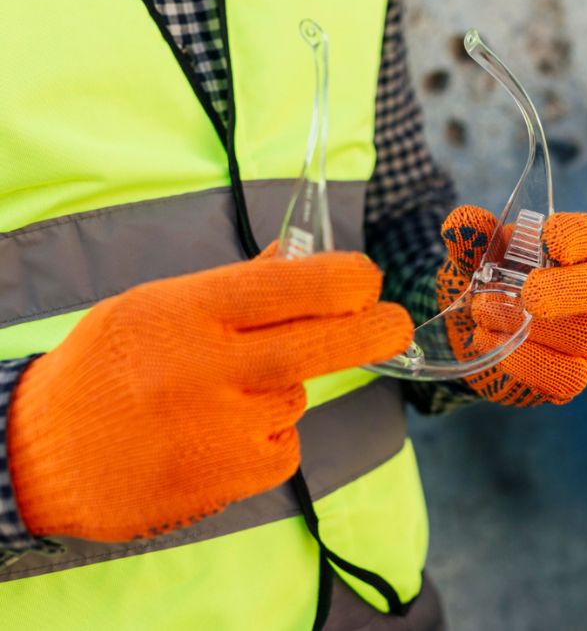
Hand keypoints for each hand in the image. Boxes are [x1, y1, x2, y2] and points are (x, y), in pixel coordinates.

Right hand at [7, 251, 411, 541]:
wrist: (43, 458)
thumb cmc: (105, 370)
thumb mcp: (155, 307)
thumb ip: (232, 286)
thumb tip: (297, 257)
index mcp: (188, 311)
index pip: (290, 285)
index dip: (345, 281)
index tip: (368, 280)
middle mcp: (209, 368)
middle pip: (321, 343)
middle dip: (373, 330)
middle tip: (395, 324)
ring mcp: (223, 427)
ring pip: (298, 396)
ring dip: (281, 391)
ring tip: (219, 399)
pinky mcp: (233, 477)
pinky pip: (286, 445)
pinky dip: (268, 438)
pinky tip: (219, 437)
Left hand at [438, 206, 586, 405]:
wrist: (477, 335)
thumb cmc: (491, 285)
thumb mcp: (475, 260)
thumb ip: (471, 240)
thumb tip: (462, 221)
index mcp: (579, 251)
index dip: (576, 236)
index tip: (546, 236)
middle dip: (570, 289)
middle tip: (529, 293)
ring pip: (583, 333)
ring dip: (529, 325)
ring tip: (483, 312)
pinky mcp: (576, 373)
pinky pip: (566, 374)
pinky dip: (527, 362)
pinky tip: (492, 343)